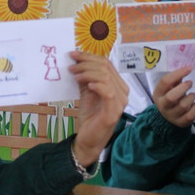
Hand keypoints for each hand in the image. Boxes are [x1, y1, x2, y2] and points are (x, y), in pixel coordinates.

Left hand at [68, 51, 128, 167]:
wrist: (89, 139)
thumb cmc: (90, 116)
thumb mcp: (86, 92)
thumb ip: (86, 77)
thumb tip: (77, 61)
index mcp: (118, 85)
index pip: (107, 64)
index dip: (89, 57)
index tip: (73, 54)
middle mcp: (123, 92)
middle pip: (106, 68)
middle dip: (86, 62)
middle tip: (71, 64)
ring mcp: (120, 102)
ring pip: (106, 77)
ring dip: (87, 72)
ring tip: (74, 74)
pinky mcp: (113, 112)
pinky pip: (107, 92)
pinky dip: (97, 85)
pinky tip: (87, 85)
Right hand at [152, 66, 194, 127]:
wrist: (167, 118)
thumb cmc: (169, 98)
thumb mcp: (169, 88)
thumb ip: (175, 79)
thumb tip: (186, 67)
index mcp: (158, 94)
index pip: (165, 82)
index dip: (178, 73)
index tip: (189, 68)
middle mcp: (163, 105)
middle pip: (172, 97)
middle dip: (184, 88)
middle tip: (190, 83)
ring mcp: (171, 115)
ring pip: (183, 106)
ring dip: (191, 97)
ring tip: (191, 95)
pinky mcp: (180, 122)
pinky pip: (190, 115)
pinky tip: (193, 105)